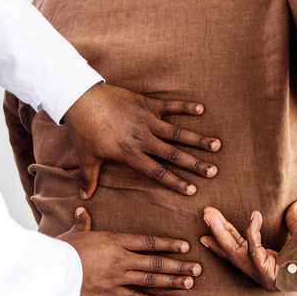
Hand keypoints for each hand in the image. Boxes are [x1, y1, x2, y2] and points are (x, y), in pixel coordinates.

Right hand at [59, 207, 202, 295]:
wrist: (48, 274)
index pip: (147, 242)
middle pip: (155, 262)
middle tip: (197, 269)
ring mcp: (116, 278)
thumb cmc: (60, 250)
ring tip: (188, 283)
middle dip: (178, 266)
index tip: (185, 246)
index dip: (167, 244)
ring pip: (150, 280)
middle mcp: (120, 260)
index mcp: (114, 241)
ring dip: (171, 282)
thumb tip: (81, 209)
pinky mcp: (108, 294)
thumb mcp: (74, 233)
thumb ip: (83, 223)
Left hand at [62, 83, 221, 198]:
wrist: (80, 99)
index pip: (157, 172)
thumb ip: (89, 177)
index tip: (192, 189)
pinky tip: (201, 110)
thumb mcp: (86, 156)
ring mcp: (147, 119)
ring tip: (216, 145)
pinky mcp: (146, 103)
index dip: (175, 182)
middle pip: (174, 154)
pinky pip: (170, 106)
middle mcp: (143, 138)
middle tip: (213, 171)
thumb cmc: (82, 129)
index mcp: (130, 153)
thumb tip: (84, 197)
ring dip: (197, 139)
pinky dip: (185, 107)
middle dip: (195, 164)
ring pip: (177, 132)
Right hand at [199, 199, 296, 290]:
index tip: (204, 236)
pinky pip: (254, 250)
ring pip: (236, 251)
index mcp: (265, 266)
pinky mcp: (267, 273)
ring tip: (210, 214)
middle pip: (232, 251)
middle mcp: (260, 272)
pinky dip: (253, 232)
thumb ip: (295, 220)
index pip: (239, 252)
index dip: (221, 244)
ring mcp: (262, 274)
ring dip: (222, 231)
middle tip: (205, 214)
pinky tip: (253, 216)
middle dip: (217, 232)